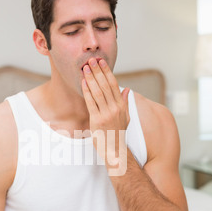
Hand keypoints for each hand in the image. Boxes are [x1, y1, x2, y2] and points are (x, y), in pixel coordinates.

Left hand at [82, 58, 129, 175]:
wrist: (115, 150)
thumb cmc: (119, 133)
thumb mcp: (126, 117)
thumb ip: (126, 102)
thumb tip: (127, 89)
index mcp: (121, 106)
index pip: (114, 84)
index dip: (107, 72)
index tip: (102, 62)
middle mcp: (115, 108)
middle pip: (105, 85)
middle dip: (98, 71)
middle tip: (91, 60)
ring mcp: (106, 114)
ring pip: (98, 92)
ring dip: (91, 78)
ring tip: (85, 68)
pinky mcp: (97, 121)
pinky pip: (91, 103)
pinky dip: (87, 91)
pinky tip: (83, 82)